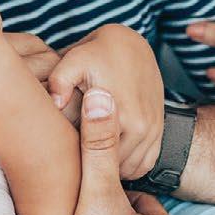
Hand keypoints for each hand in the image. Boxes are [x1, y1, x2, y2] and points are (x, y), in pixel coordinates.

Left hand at [47, 25, 165, 178]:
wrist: (131, 44)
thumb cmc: (97, 53)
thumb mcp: (75, 60)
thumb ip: (60, 80)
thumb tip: (55, 104)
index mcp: (122, 114)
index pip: (98, 160)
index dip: (80, 163)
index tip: (66, 158)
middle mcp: (142, 126)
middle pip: (114, 169)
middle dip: (96, 168)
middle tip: (75, 161)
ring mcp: (153, 130)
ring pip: (131, 170)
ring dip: (113, 169)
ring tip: (91, 158)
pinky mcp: (159, 131)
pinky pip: (145, 164)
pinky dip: (129, 166)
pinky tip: (109, 155)